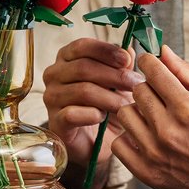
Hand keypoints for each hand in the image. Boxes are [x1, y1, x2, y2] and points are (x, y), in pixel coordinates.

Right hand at [42, 38, 139, 167]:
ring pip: (82, 90)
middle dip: (114, 76)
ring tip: (125, 105)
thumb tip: (130, 51)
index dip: (105, 51)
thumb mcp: (118, 83)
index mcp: (67, 58)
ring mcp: (52, 98)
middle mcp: (54, 75)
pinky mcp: (55, 121)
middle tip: (136, 85)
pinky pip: (73, 114)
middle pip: (83, 67)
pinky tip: (103, 117)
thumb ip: (122, 66)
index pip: (82, 46)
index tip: (127, 60)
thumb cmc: (105, 106)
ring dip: (109, 98)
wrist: (96, 143)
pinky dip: (92, 115)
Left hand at [111, 46, 188, 188]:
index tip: (152, 65)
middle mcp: (168, 130)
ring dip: (137, 112)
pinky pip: (119, 143)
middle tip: (160, 96)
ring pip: (125, 114)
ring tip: (153, 117)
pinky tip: (145, 137)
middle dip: (148, 87)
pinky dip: (129, 138)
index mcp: (187, 109)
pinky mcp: (146, 172)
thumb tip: (162, 51)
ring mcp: (155, 153)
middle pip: (137, 90)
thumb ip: (186, 72)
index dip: (150, 62)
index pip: (152, 70)